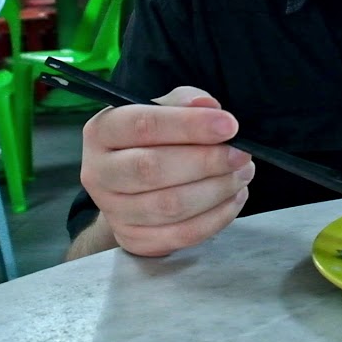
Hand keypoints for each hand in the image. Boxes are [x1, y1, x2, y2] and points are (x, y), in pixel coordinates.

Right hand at [80, 87, 255, 256]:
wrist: (133, 185)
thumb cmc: (153, 139)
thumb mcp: (163, 109)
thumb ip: (183, 102)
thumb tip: (207, 105)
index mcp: (101, 132)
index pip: (142, 125)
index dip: (189, 125)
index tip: (230, 125)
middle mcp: (98, 173)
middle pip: (152, 169)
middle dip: (207, 161)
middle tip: (242, 154)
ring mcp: (113, 211)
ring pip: (170, 206)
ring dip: (217, 189)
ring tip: (242, 173)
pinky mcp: (134, 239)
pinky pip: (182, 234)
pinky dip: (217, 217)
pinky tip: (234, 197)